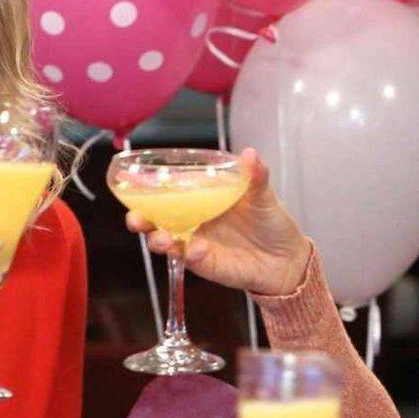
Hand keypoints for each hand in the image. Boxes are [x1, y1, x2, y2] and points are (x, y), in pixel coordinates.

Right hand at [124, 149, 310, 297]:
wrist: (286, 259)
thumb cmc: (271, 223)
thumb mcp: (263, 196)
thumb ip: (255, 176)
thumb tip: (250, 153)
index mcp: (199, 199)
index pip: (166, 193)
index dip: (145, 190)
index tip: (132, 184)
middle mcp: (191, 222)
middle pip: (154, 220)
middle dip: (139, 220)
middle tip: (135, 219)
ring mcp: (194, 243)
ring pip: (164, 242)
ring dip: (157, 240)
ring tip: (162, 238)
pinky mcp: (204, 264)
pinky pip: (189, 259)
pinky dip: (191, 254)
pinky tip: (199, 249)